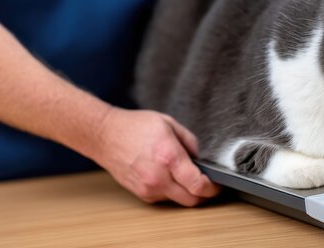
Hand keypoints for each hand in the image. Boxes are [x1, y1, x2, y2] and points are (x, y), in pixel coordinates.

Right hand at [93, 108, 220, 205]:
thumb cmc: (134, 127)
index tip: (217, 184)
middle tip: (207, 183)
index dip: (212, 188)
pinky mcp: (142, 193)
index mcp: (168, 157)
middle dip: (203, 194)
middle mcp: (158, 176)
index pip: (198, 185)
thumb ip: (191, 142)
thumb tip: (201, 159)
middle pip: (191, 200)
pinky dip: (171, 190)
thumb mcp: (170, 124)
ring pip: (179, 200)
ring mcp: (148, 187)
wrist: (105, 136)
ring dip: (186, 191)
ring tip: (182, 173)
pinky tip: (166, 174)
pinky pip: (165, 198)